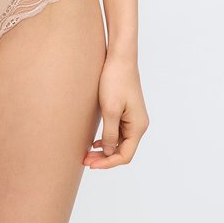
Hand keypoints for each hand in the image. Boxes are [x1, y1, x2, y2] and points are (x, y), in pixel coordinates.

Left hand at [83, 51, 148, 169]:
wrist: (119, 58)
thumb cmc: (115, 80)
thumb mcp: (110, 109)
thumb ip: (109, 134)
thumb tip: (108, 152)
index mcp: (138, 126)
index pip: (125, 155)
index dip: (108, 163)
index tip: (91, 164)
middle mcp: (138, 125)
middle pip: (122, 150)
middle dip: (104, 158)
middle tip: (85, 160)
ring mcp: (133, 118)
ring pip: (119, 142)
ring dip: (104, 149)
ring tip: (87, 153)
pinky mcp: (126, 111)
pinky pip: (117, 132)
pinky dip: (107, 139)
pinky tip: (95, 142)